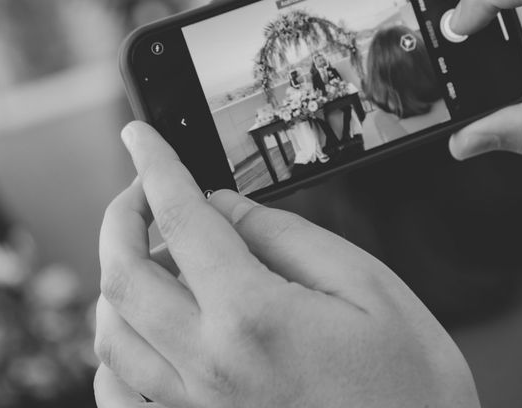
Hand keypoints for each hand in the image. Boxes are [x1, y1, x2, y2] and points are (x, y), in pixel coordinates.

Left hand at [94, 121, 479, 407]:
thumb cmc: (409, 384)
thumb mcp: (365, 285)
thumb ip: (285, 237)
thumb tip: (225, 206)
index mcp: (256, 316)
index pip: (183, 219)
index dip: (157, 167)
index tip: (142, 140)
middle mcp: (211, 367)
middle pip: (124, 277)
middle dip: (120, 219)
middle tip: (140, 193)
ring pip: (111, 337)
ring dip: (115, 281)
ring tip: (148, 256)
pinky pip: (119, 397)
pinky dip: (115, 351)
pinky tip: (141, 330)